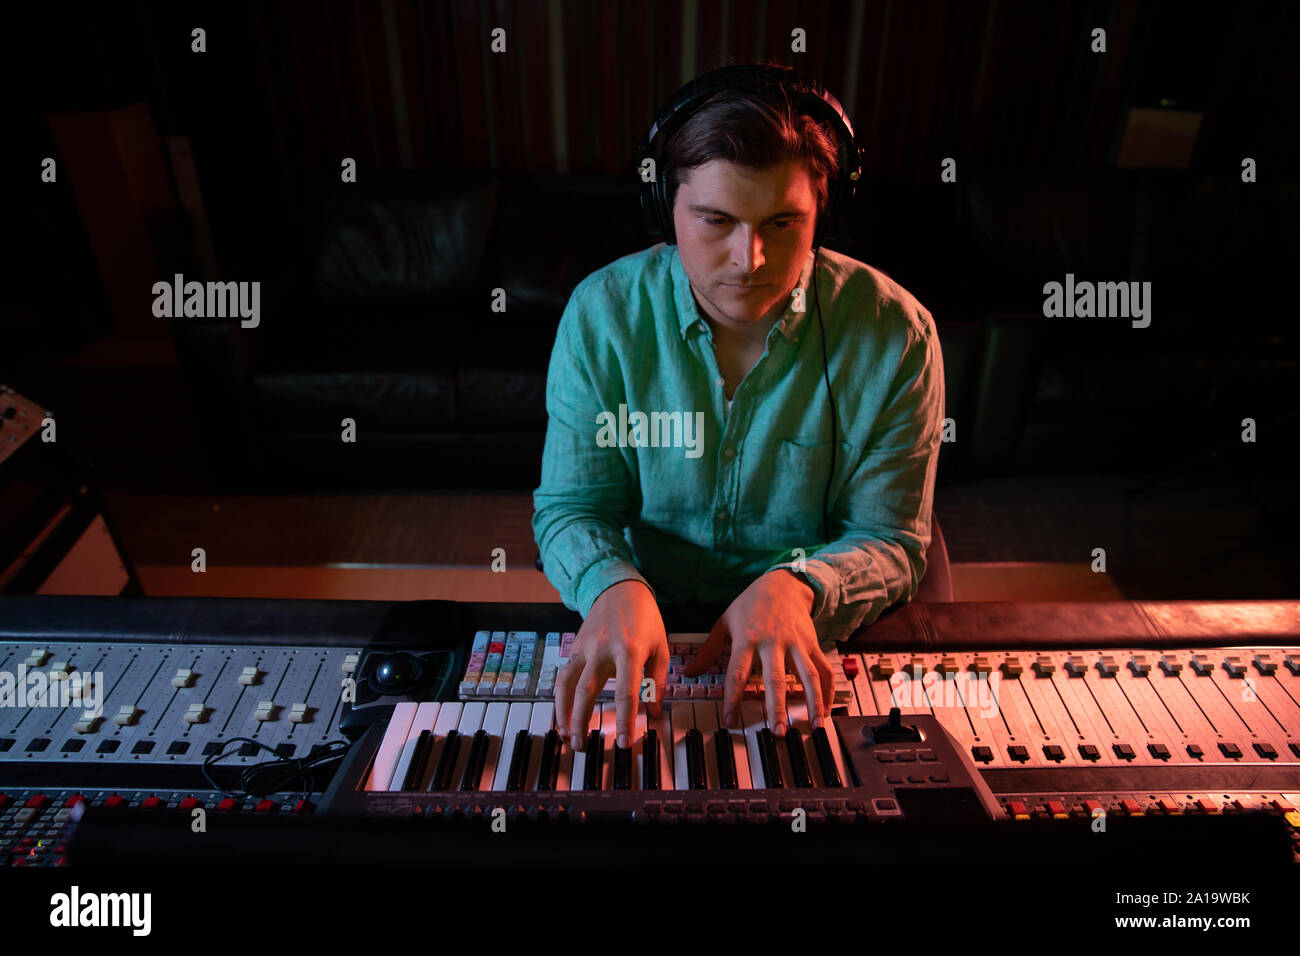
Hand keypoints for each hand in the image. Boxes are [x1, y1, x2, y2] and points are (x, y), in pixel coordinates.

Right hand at [554, 579, 668, 751]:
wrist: (619, 588)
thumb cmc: (644, 619)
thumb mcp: (660, 647)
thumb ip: (657, 681)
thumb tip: (654, 713)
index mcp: (629, 650)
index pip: (626, 691)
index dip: (626, 720)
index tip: (626, 742)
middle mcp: (602, 650)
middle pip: (587, 691)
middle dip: (582, 722)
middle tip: (582, 746)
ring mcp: (584, 648)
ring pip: (566, 684)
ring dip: (563, 713)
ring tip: (566, 736)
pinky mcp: (574, 648)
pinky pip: (563, 676)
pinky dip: (559, 698)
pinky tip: (562, 715)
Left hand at [684, 569, 833, 734]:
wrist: (782, 583)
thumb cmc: (750, 604)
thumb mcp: (724, 622)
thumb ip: (708, 651)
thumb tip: (689, 673)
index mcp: (747, 639)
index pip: (737, 673)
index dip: (733, 698)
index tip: (730, 721)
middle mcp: (773, 642)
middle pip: (775, 678)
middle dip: (777, 707)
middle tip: (778, 732)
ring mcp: (796, 643)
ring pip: (807, 675)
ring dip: (812, 701)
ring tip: (815, 725)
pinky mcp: (812, 643)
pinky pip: (824, 669)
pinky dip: (828, 690)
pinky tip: (827, 709)